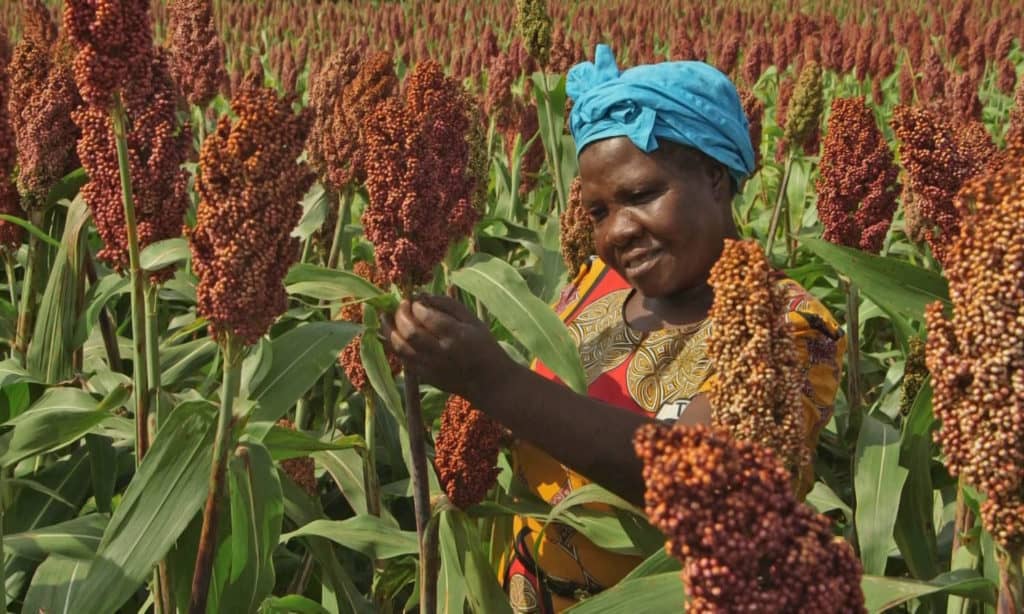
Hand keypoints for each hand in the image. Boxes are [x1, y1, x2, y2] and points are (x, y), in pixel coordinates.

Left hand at [381, 294, 511, 399]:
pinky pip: (402, 359)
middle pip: (410, 331)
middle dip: (400, 314)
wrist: (487, 381)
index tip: (415, 299)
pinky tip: (392, 333)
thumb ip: (448, 305)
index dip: (416, 305)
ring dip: (389, 329)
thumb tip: (421, 295)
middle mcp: (440, 352)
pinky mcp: (424, 376)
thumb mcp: (472, 320)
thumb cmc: (483, 345)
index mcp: (456, 335)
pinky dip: (393, 344)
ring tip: (387, 316)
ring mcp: (430, 366)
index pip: (427, 317)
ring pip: (400, 347)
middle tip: (402, 305)